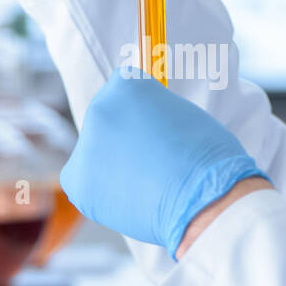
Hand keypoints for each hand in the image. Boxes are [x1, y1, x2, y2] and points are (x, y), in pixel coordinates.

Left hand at [60, 68, 268, 258]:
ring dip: (113, 164)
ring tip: (146, 183)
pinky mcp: (78, 182)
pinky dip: (104, 192)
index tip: (155, 124)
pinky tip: (131, 198)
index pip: (124, 88)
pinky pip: (87, 183)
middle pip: (107, 120)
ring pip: (95, 153)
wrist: (204, 200)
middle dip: (124, 135)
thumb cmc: (208, 157)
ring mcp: (85, 146)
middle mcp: (99, 109)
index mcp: (126, 85)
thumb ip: (153, 112)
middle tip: (152, 158)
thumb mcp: (184, 114)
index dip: (142, 109)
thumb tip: (141, 124)